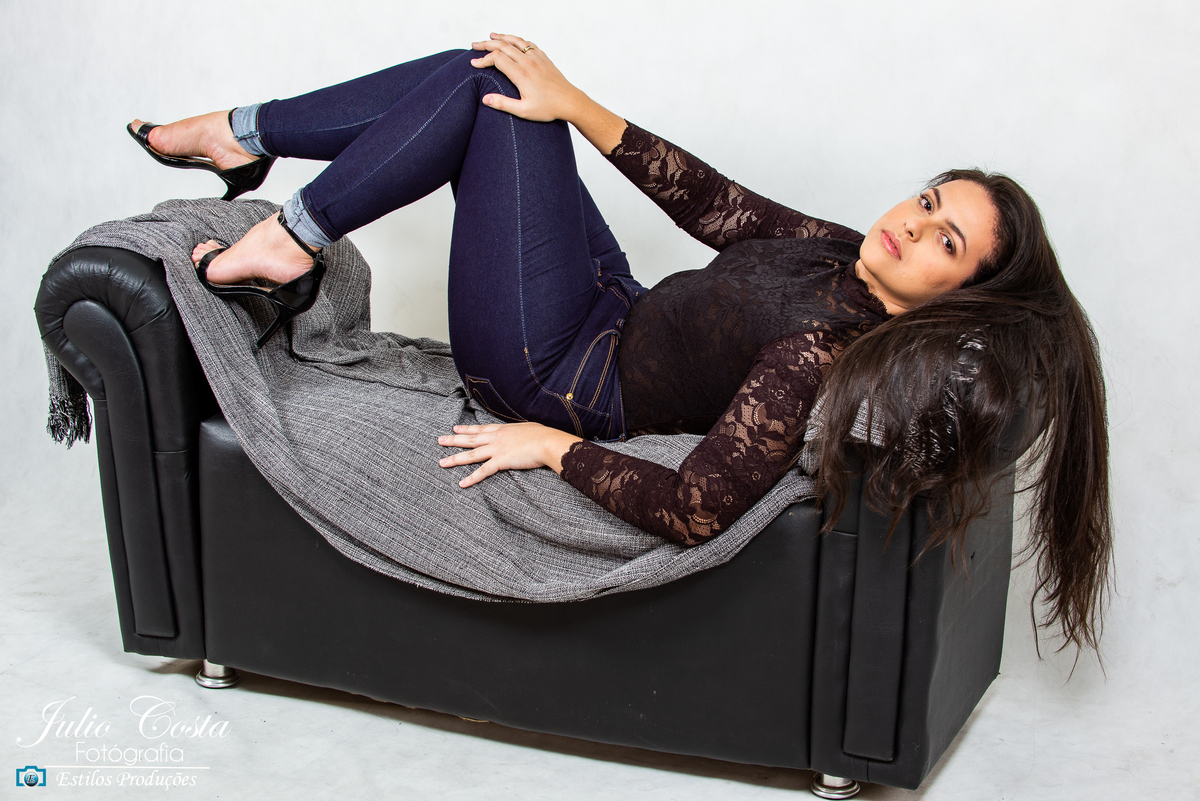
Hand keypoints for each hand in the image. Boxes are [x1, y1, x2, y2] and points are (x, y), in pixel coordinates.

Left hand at [438, 422, 581, 487]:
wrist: (547, 442)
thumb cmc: (543, 436)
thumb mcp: (528, 429)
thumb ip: (520, 432)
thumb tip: (522, 433)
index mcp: (502, 429)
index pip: (480, 429)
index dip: (467, 428)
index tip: (455, 427)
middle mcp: (496, 438)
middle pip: (470, 439)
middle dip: (453, 440)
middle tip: (439, 440)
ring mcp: (496, 449)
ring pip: (471, 455)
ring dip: (455, 459)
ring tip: (441, 462)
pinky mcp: (501, 461)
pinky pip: (483, 471)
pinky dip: (471, 478)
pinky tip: (461, 484)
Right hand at [469, 33, 586, 122]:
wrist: (569, 101)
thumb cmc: (548, 108)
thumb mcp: (523, 111)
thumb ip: (503, 104)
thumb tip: (485, 99)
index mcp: (521, 74)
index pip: (496, 59)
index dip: (483, 59)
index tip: (474, 63)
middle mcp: (528, 62)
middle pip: (503, 46)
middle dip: (486, 44)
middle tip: (475, 45)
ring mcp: (536, 58)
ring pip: (515, 41)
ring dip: (501, 37)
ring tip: (491, 36)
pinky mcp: (543, 58)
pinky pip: (527, 44)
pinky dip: (516, 40)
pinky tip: (513, 41)